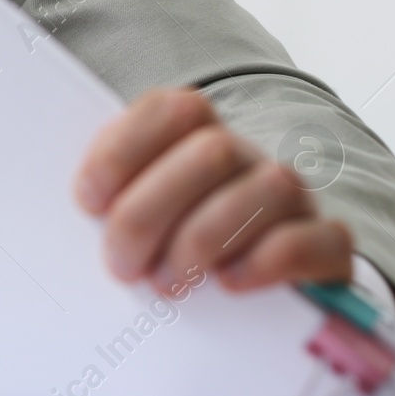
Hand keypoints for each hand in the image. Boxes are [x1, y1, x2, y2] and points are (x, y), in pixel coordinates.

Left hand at [73, 88, 352, 294]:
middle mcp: (247, 156)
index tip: (88, 200)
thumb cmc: (172, 245)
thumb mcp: (133, 216)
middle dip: (154, 211)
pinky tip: (230, 282)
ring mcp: (292, 197)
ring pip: (267, 188)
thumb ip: (110, 202)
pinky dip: (270, 259)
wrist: (257, 286)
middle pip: (211, 152)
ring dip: (205, 238)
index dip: (124, 149)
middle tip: (122, 263)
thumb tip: (67, 214)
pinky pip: (317, 238)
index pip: (169, 109)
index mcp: (195, 135)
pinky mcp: (327, 245)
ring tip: (167, 283)